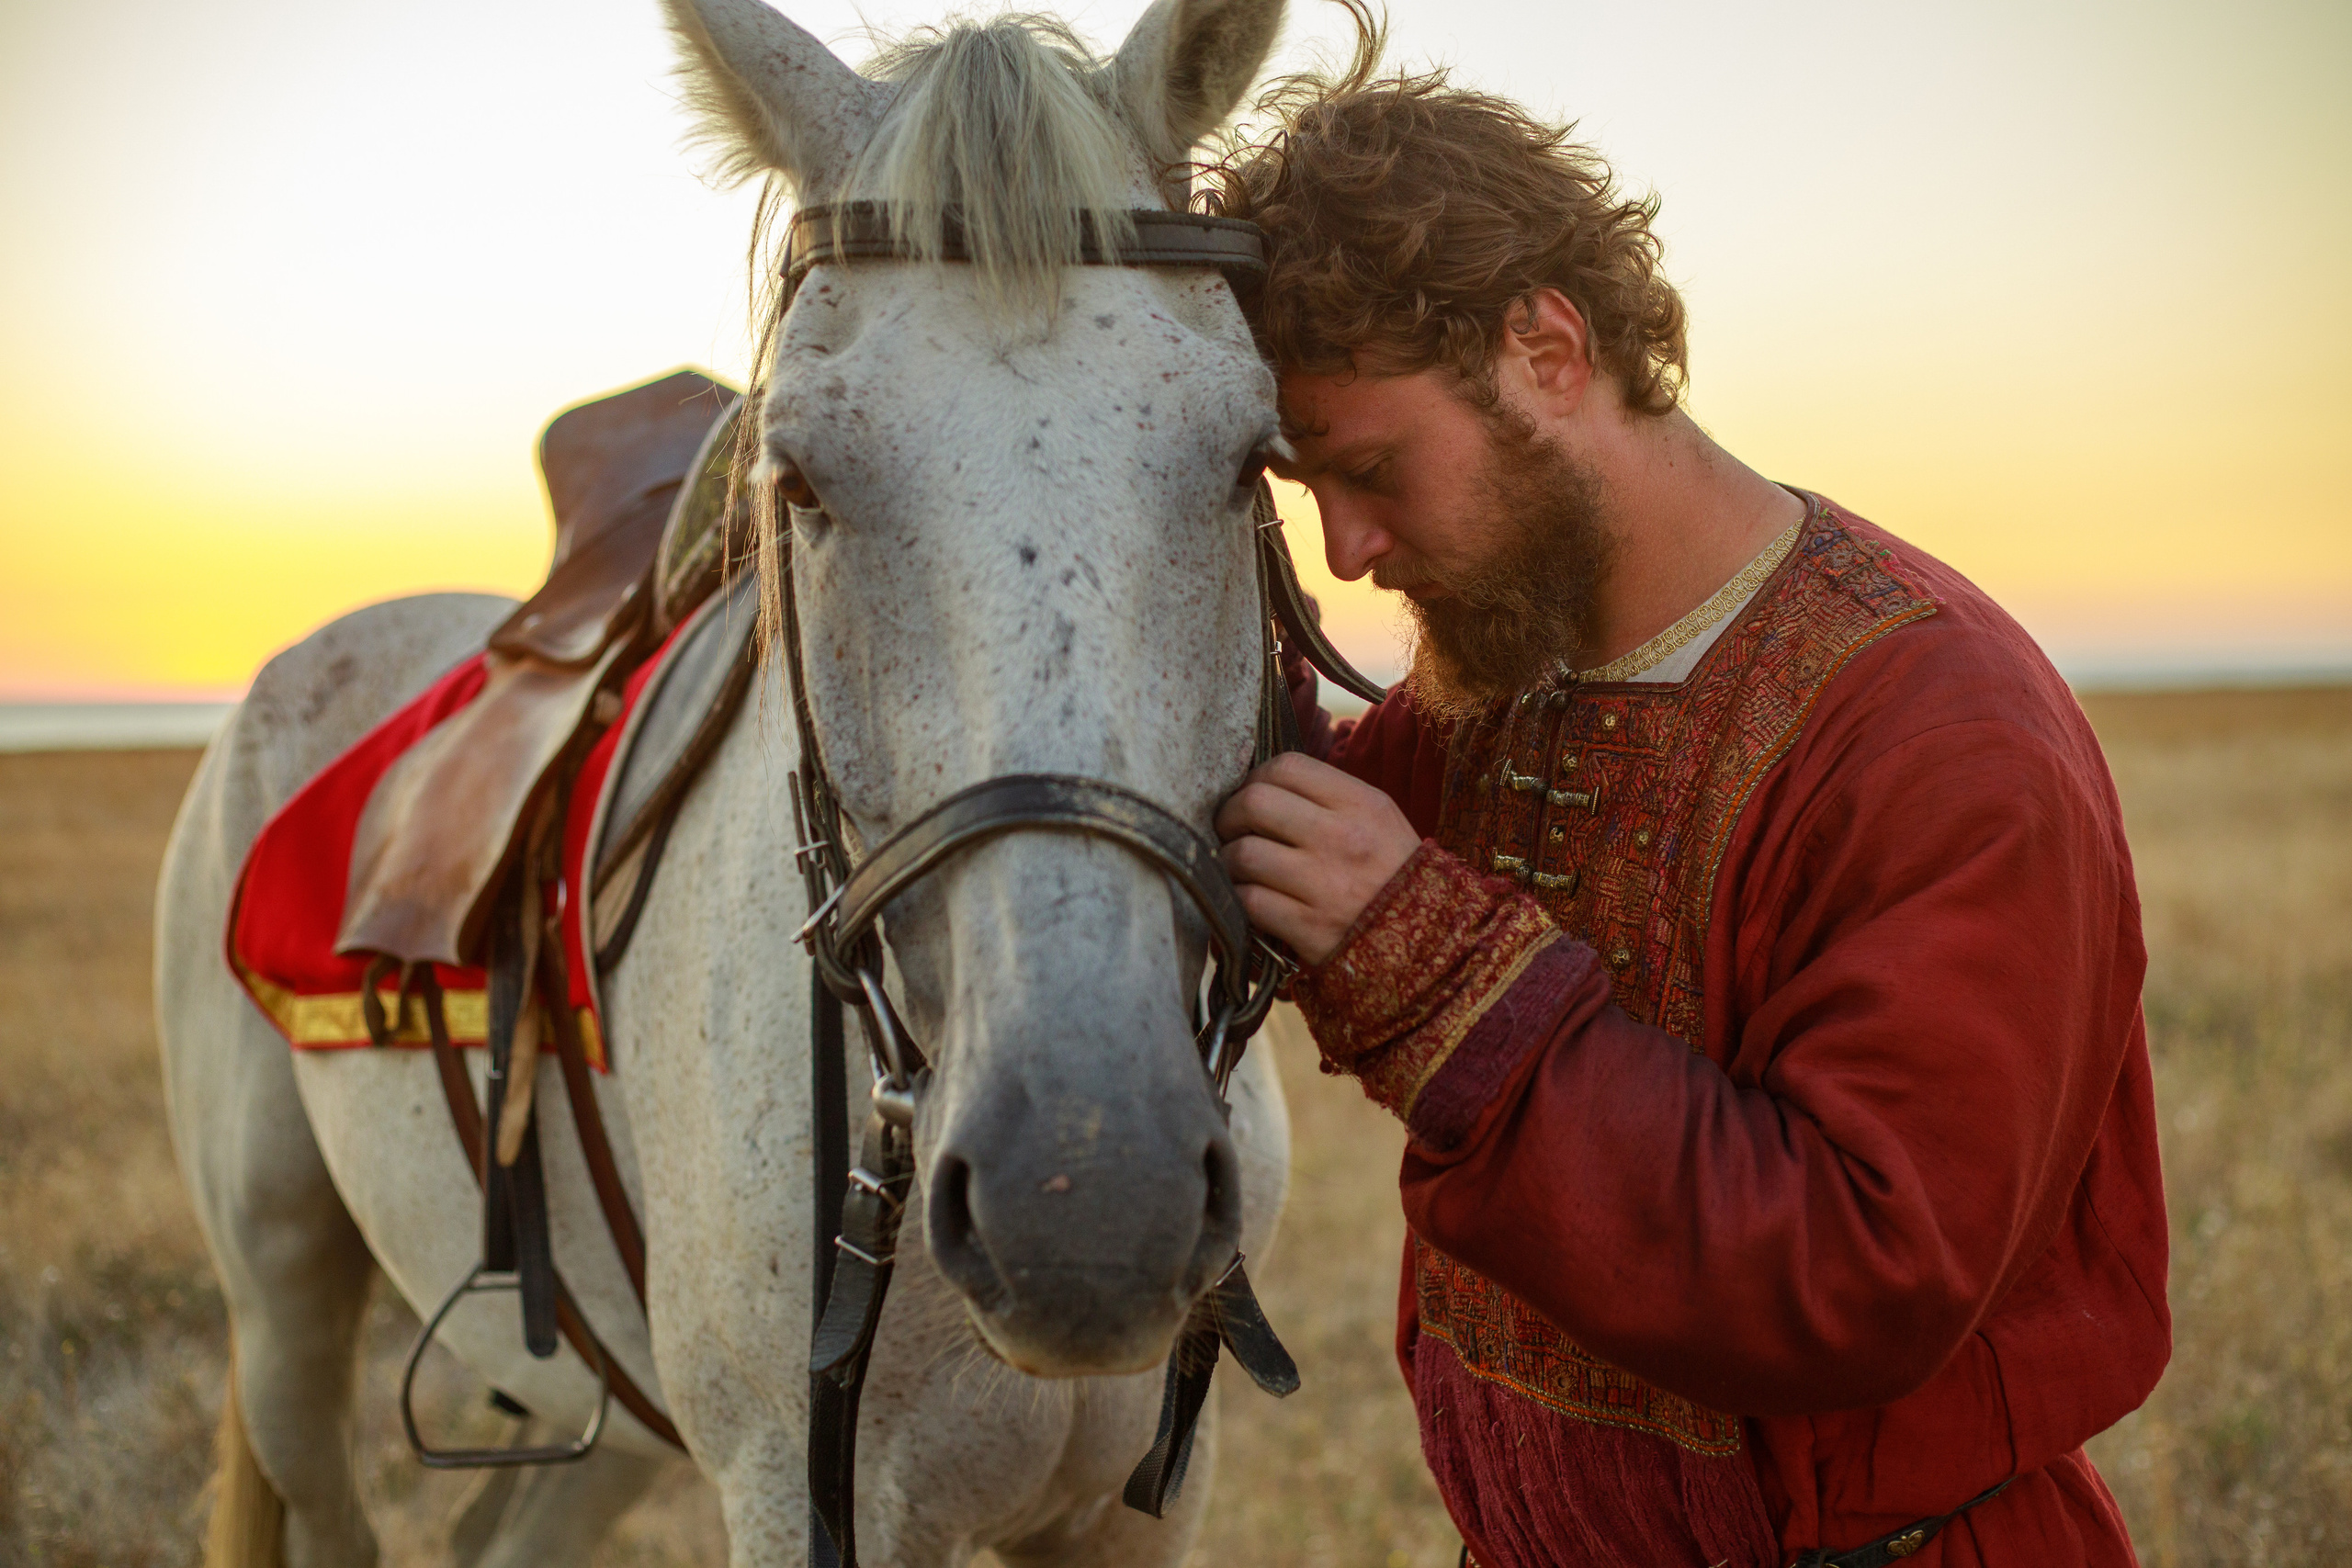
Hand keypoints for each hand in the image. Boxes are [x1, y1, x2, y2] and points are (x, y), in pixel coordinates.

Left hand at [1213, 753, 1422, 964]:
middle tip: (1230, 829)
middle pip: (1255, 803)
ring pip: (1243, 854)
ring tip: (1234, 866)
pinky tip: (1247, 897)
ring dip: (1226, 859)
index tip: (1251, 795)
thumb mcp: (1380, 821)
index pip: (1287, 767)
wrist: (1431, 945)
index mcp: (1362, 804)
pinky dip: (1237, 898)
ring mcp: (1324, 885)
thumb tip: (1264, 783)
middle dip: (1229, 815)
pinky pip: (1249, 901)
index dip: (1256, 777)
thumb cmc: (1395, 876)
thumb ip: (1330, 798)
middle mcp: (1343, 838)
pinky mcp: (1309, 928)